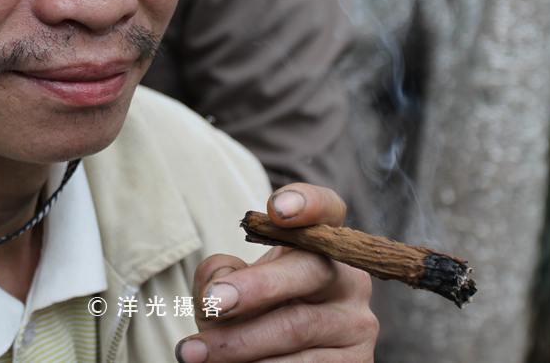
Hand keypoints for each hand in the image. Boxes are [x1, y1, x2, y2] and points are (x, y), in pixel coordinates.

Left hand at [175, 184, 377, 361]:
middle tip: (212, 302)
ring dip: (238, 343)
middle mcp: (350, 280)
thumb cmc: (245, 315)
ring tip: (193, 352)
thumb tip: (217, 286)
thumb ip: (218, 274)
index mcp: (322, 246)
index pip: (328, 210)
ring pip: (296, 327)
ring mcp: (357, 324)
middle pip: (310, 271)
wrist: (264, 362)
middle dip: (256, 288)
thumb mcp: (228, 287)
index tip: (277, 208)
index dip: (308, 202)